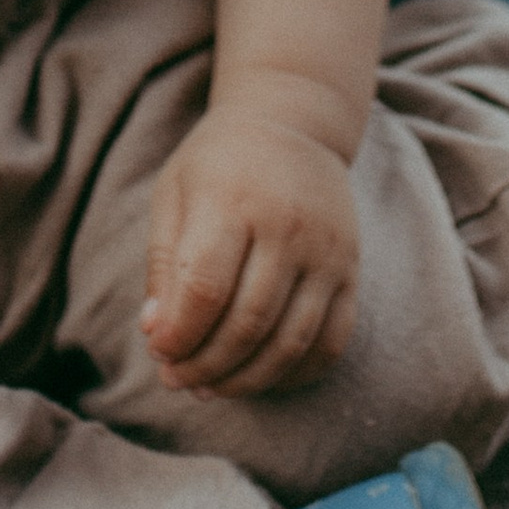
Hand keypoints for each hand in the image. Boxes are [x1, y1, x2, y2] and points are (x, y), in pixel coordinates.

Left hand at [142, 97, 360, 396]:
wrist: (293, 122)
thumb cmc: (219, 162)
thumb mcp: (175, 193)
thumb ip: (164, 265)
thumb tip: (157, 335)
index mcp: (233, 201)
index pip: (206, 289)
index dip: (180, 335)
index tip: (159, 352)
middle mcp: (288, 227)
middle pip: (248, 323)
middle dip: (206, 365)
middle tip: (178, 380)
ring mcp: (327, 251)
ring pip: (290, 342)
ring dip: (247, 378)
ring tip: (212, 386)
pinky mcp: (351, 271)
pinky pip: (330, 342)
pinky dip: (295, 373)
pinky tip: (261, 376)